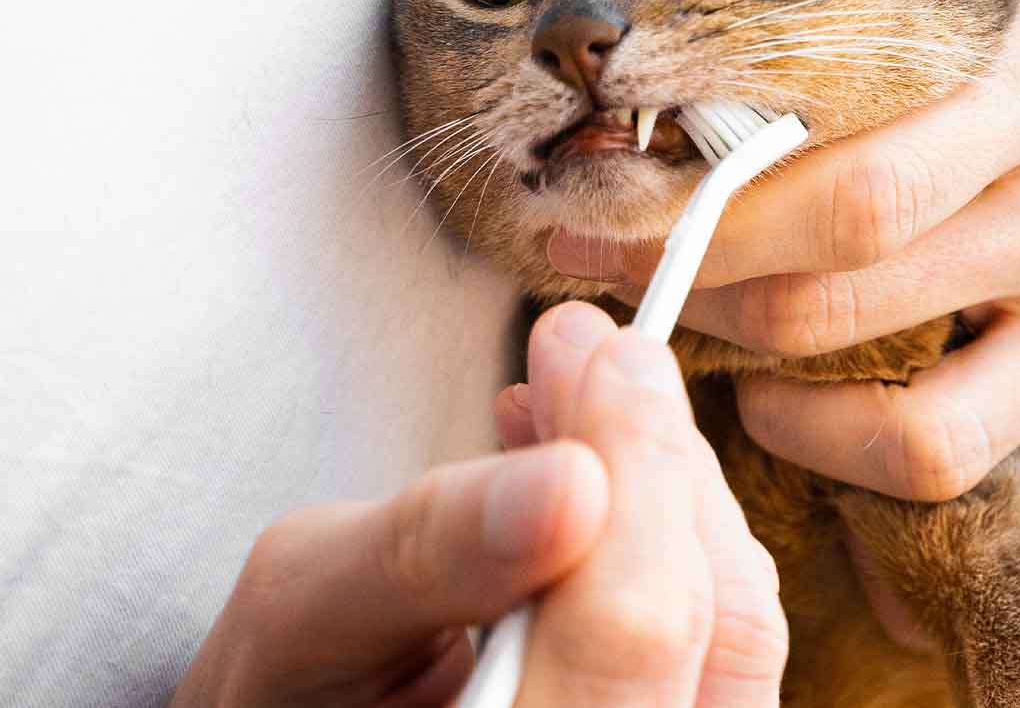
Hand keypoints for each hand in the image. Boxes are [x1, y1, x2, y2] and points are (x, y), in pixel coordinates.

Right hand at [175, 302, 784, 707]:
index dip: (635, 464)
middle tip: (595, 353)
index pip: (631, 626)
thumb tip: (574, 477)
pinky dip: (674, 542)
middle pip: (716, 621)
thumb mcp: (305, 611)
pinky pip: (723, 641)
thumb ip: (432, 544)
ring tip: (584, 405)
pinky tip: (605, 477)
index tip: (592, 347)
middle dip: (658, 459)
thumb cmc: (283, 693)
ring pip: (736, 626)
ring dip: (672, 491)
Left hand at [543, 0, 1019, 508]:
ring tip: (686, 319)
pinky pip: (955, 459)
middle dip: (690, 270)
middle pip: (850, 273)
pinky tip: (783, 398)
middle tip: (591, 247)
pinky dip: (848, 449)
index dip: (700, 197)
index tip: (588, 180)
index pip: (852, 171)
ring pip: (905, 399)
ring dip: (757, 367)